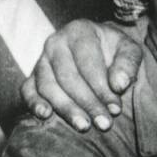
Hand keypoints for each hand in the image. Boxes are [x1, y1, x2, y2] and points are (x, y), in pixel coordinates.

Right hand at [19, 19, 145, 131]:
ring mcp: (41, 60)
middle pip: (68, 77)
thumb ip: (128, 64)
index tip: (115, 109)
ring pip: (48, 86)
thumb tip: (118, 85)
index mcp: (79, 31)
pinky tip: (45, 115)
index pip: (87, 62)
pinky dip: (34, 103)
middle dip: (87, 103)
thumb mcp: (129, 51)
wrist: (99, 52)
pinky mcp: (32, 77)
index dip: (101, 87)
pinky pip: (27, 90)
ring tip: (84, 126)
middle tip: (104, 124)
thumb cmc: (115, 53)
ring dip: (66, 108)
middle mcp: (55, 43)